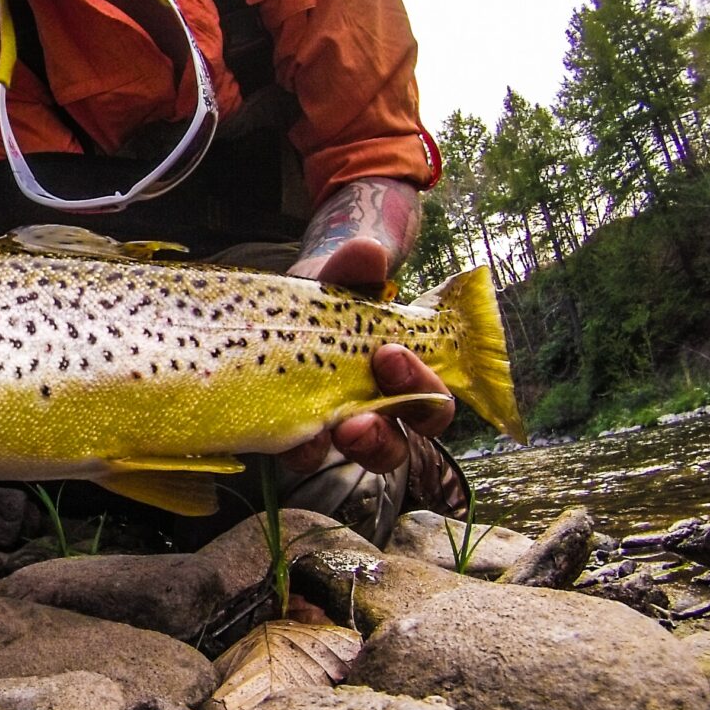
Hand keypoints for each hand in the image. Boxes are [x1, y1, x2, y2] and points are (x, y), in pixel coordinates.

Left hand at [282, 212, 454, 476]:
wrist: (280, 307)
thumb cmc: (328, 300)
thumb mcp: (339, 281)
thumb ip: (354, 270)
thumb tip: (369, 252)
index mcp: (402, 382)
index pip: (429, 405)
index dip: (418, 388)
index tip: (390, 352)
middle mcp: (375, 415)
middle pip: (396, 446)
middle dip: (384, 434)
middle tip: (361, 416)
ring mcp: (334, 429)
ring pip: (351, 456)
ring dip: (347, 448)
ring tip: (334, 432)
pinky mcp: (293, 434)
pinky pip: (302, 453)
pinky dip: (299, 445)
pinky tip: (289, 434)